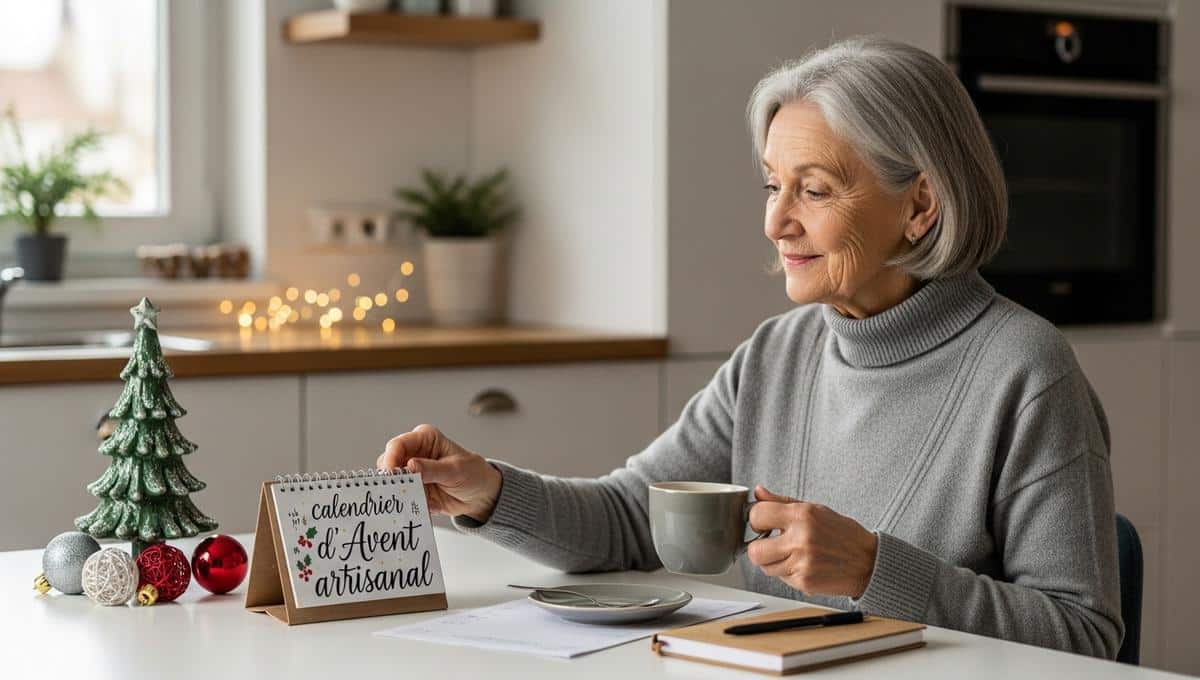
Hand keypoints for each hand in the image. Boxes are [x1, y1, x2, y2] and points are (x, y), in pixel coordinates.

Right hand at [376, 424, 502, 522]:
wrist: (480, 495)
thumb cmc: (472, 474)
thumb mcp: (455, 470)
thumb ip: (432, 469)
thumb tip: (410, 466)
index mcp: (425, 439)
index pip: (398, 445)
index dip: (390, 459)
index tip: (391, 475)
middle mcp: (414, 453)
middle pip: (388, 463)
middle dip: (392, 479)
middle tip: (400, 491)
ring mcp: (411, 472)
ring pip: (392, 482)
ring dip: (401, 493)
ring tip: (416, 501)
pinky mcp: (412, 489)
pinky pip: (402, 497)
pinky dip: (408, 504)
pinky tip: (423, 507)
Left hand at [746, 486, 878, 597]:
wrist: (869, 562)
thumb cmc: (842, 534)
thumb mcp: (815, 509)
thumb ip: (782, 501)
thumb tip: (759, 492)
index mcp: (802, 516)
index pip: (757, 515)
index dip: (756, 520)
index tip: (761, 523)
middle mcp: (801, 539)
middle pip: (754, 551)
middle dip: (758, 548)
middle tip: (770, 544)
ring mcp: (802, 563)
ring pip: (765, 567)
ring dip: (773, 562)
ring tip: (791, 555)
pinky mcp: (805, 582)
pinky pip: (781, 579)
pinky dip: (787, 573)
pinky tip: (803, 565)